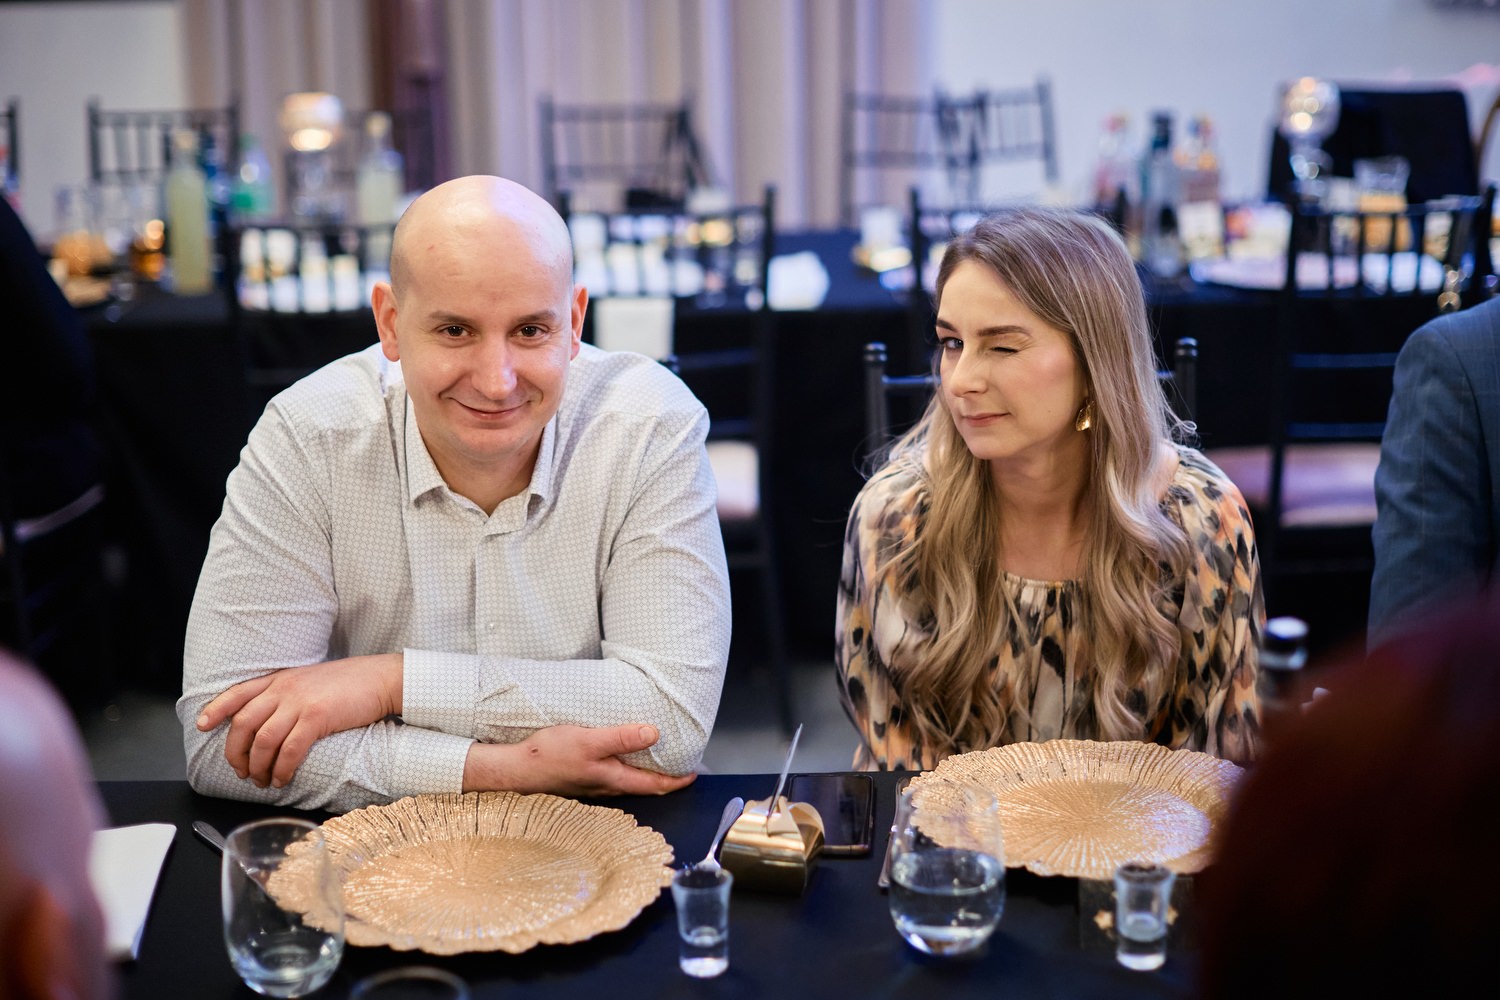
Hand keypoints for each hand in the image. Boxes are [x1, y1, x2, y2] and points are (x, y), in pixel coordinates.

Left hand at [195, 654, 402, 788]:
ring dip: (258, 767)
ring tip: (263, 781)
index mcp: (280, 679)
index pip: (238, 693)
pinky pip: (289, 750)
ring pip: (263, 741)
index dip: (216, 709)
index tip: (202, 725)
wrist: (380, 678)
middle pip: (243, 723)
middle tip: (241, 772)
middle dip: (235, 752)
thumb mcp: (310, 681)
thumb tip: (271, 720)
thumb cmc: (350, 683)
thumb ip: (288, 694)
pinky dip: (281, 769)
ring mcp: (300, 702)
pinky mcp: (317, 718)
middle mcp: (284, 689)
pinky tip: (283, 779)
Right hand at [463, 724, 697, 795]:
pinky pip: (610, 775)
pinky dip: (624, 767)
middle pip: (643, 786)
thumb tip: (654, 733)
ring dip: (644, 773)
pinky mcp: (579, 778)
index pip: (654, 785)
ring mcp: (592, 785)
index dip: (677, 780)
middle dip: (664, 778)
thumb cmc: (550, 755)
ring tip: (656, 759)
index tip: (694, 774)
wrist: (515, 769)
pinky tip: (618, 756)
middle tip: (681, 766)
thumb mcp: (590, 741)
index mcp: (613, 779)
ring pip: (626, 781)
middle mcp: (606, 786)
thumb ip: (622, 738)